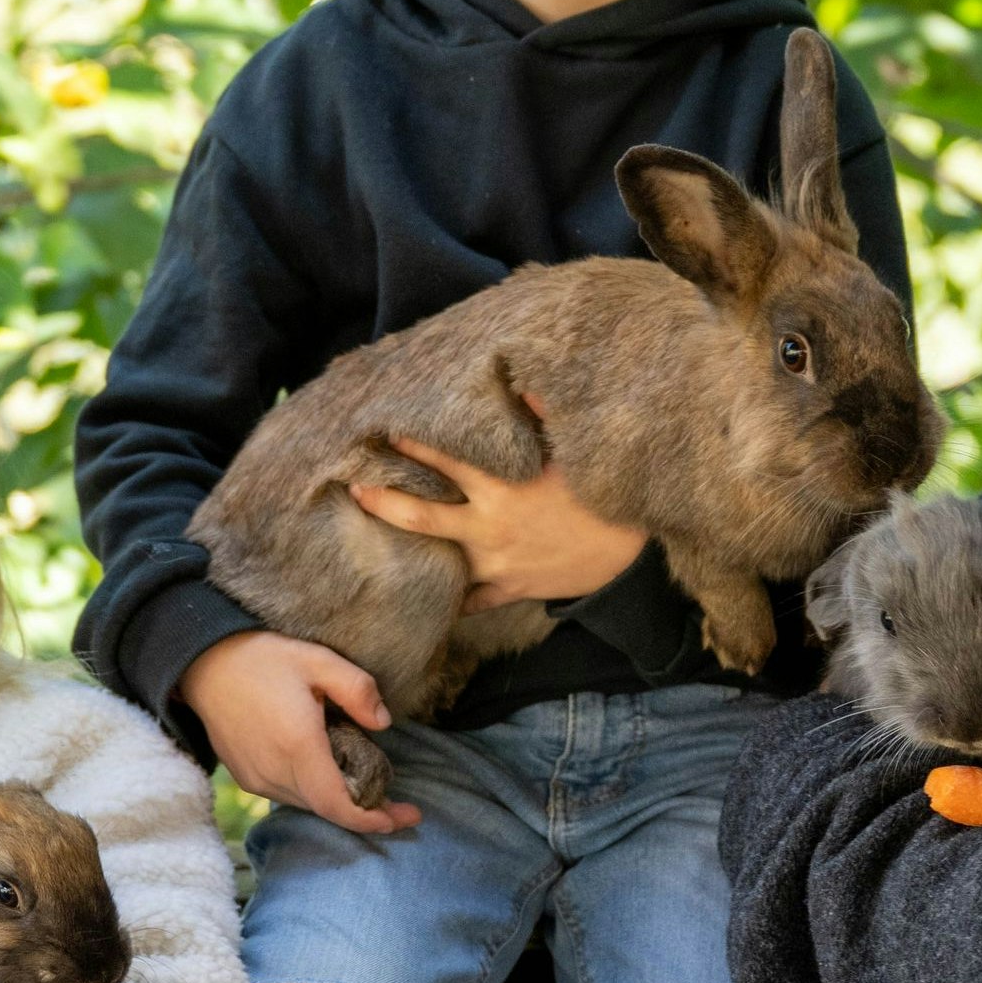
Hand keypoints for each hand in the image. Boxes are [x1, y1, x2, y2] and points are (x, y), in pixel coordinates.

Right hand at [177, 630, 420, 834]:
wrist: (203, 664)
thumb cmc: (262, 659)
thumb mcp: (318, 660)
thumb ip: (357, 690)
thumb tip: (383, 722)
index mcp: (298, 746)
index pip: (338, 805)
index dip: (372, 819)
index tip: (404, 817)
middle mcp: (275, 771)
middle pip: (327, 808)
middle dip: (365, 811)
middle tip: (396, 803)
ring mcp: (257, 778)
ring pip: (308, 804)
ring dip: (338, 801)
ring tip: (366, 786)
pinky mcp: (246, 777)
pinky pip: (288, 794)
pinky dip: (314, 792)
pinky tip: (328, 773)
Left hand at [350, 423, 646, 612]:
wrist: (629, 556)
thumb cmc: (601, 498)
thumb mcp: (575, 453)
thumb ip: (544, 417)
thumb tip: (523, 382)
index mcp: (503, 488)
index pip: (446, 461)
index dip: (412, 445)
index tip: (383, 430)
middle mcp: (490, 527)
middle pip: (422, 515)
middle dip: (384, 500)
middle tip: (353, 488)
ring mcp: (496, 563)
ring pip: (438, 558)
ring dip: (406, 550)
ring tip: (373, 542)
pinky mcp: (509, 589)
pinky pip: (470, 600)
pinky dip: (449, 599)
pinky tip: (421, 598)